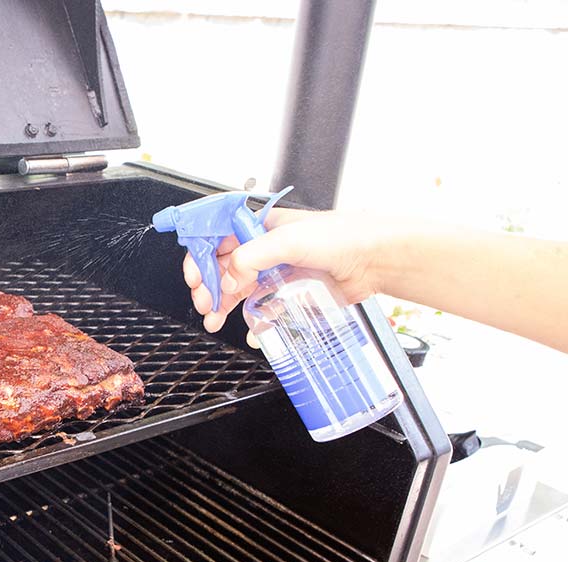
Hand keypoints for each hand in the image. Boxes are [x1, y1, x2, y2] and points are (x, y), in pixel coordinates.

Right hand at [181, 208, 387, 344]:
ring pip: (238, 288)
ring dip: (222, 304)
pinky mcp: (288, 291)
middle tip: (204, 302)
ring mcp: (276, 270)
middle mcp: (265, 247)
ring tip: (214, 319)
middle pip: (223, 267)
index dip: (202, 257)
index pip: (218, 238)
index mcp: (260, 225)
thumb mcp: (288, 240)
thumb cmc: (342, 237)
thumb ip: (252, 257)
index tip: (195, 277)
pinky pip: (261, 305)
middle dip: (208, 286)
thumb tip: (227, 281)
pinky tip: (248, 327)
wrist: (375, 259)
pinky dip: (250, 317)